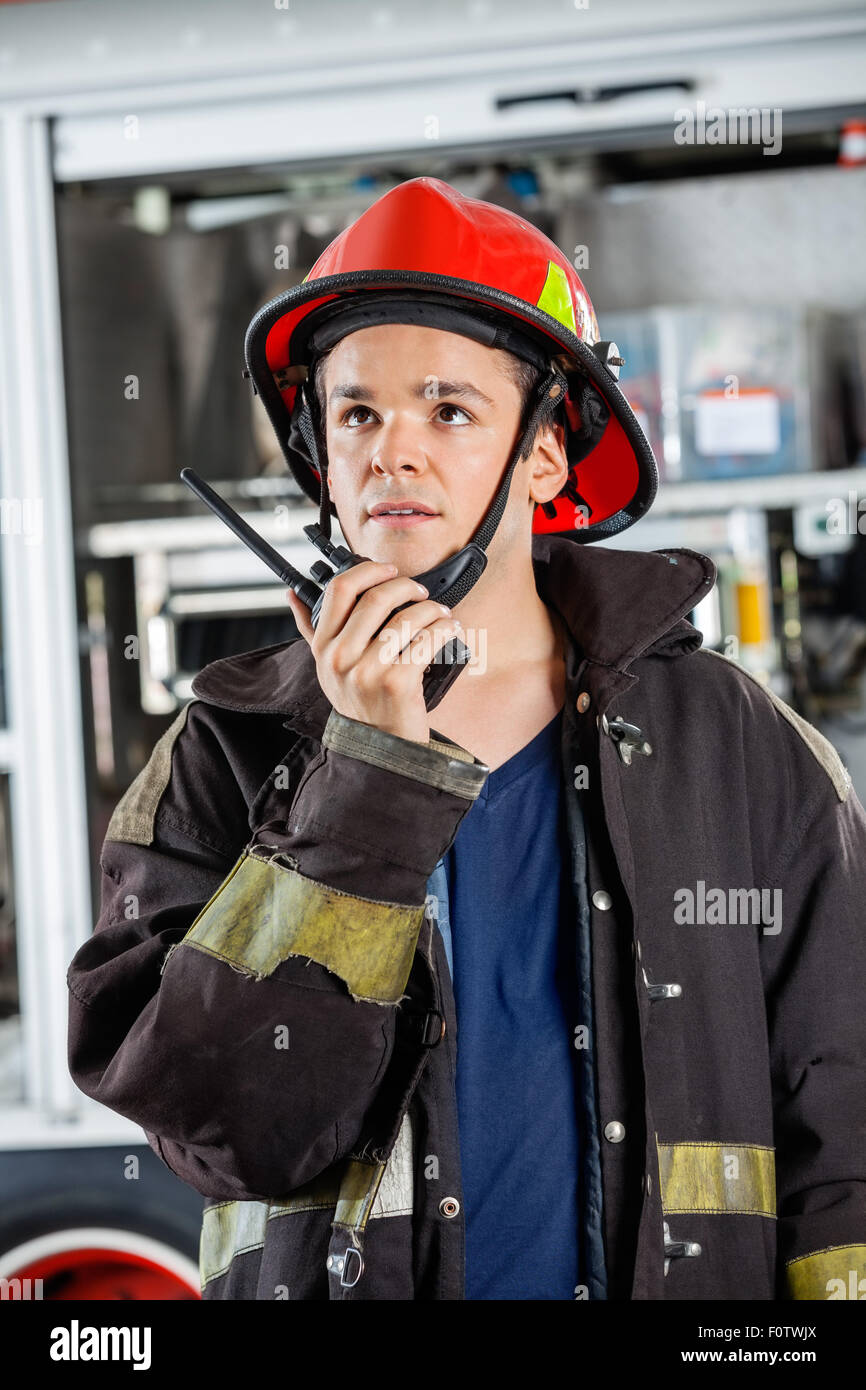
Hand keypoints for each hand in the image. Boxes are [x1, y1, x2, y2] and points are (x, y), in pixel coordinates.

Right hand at [286, 561, 462, 743]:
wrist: (379, 748)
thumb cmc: (360, 704)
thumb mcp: (328, 669)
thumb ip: (312, 631)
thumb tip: (293, 596)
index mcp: (323, 647)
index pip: (339, 590)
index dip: (368, 571)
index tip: (389, 570)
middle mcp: (340, 658)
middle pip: (376, 598)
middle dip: (407, 587)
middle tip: (421, 592)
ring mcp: (368, 671)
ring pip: (407, 618)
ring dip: (432, 609)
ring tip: (441, 614)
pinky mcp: (397, 682)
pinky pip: (428, 639)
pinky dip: (445, 629)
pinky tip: (449, 630)